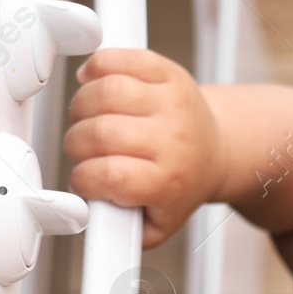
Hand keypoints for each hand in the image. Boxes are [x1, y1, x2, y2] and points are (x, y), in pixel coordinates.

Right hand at [64, 48, 227, 247]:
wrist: (215, 151)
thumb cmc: (178, 187)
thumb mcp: (153, 226)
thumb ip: (119, 236)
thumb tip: (89, 223)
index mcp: (168, 181)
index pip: (109, 175)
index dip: (83, 179)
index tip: (84, 180)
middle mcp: (173, 139)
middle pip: (101, 132)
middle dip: (77, 143)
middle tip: (82, 149)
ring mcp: (172, 101)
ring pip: (107, 91)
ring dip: (82, 105)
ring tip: (86, 118)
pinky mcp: (169, 73)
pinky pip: (122, 58)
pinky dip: (97, 66)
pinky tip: (93, 82)